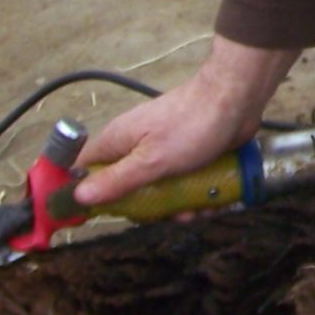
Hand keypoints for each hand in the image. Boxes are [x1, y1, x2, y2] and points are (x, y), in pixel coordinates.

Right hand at [75, 37, 296, 207]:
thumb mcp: (152, 160)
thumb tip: (78, 196)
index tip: (94, 215)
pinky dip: (194, 193)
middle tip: (165, 214)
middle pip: (124, 187)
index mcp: (117, 141)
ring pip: (157, 189)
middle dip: (146, 207)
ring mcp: (161, 149)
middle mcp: (134, 145)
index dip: (83, 193)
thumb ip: (117, 179)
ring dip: (177, 204)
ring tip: (197, 208)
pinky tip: (212, 199)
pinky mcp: (186, 154)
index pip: (84, 169)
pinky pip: (181, 182)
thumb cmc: (192, 126)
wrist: (236, 99)